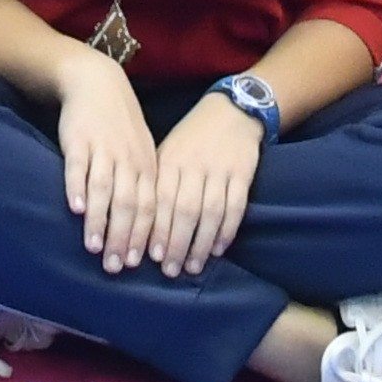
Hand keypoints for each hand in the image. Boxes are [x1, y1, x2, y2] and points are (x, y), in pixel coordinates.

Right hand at [51, 51, 160, 269]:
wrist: (96, 83)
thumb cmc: (120, 126)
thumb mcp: (141, 153)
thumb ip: (144, 187)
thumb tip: (148, 231)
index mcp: (146, 166)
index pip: (150, 207)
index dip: (145, 236)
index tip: (139, 264)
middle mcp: (128, 160)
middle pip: (128, 205)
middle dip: (122, 239)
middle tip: (115, 267)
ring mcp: (103, 149)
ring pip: (104, 190)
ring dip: (99, 221)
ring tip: (93, 247)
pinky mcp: (78, 140)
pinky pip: (78, 167)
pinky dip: (77, 188)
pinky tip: (74, 209)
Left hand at [129, 91, 265, 278]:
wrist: (231, 111)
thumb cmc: (191, 139)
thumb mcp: (167, 152)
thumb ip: (157, 184)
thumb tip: (138, 224)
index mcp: (170, 160)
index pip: (161, 200)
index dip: (156, 230)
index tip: (150, 256)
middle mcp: (193, 166)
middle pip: (184, 210)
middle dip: (176, 244)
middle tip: (170, 271)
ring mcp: (219, 170)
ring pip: (210, 212)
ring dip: (200, 243)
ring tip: (192, 267)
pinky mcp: (242, 173)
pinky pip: (235, 207)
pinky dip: (227, 230)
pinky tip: (218, 249)